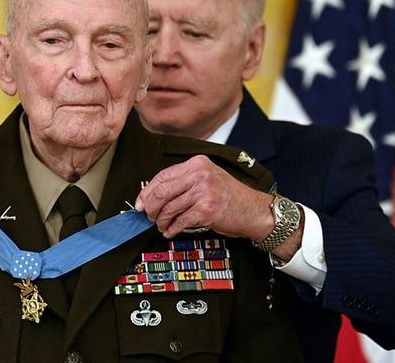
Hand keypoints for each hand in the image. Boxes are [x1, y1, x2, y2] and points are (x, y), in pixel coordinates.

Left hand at [135, 155, 274, 239]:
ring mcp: (203, 192)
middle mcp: (199, 175)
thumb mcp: (207, 179)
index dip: (147, 192)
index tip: (140, 203)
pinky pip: (180, 221)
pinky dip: (172, 229)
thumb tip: (154, 195)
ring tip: (162, 226)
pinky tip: (171, 231)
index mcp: (197, 164)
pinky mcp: (206, 210)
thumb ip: (184, 182)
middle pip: (162, 192)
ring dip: (161, 221)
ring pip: (169, 208)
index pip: (162, 176)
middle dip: (150, 207)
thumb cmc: (230, 196)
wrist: (253, 210)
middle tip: (149, 216)